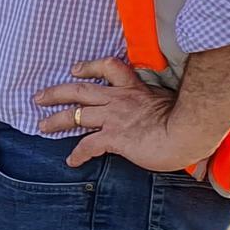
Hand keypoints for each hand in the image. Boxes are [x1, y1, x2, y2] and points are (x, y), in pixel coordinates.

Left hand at [34, 58, 202, 171]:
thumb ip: (161, 104)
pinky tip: (71, 162)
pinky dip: (78, 154)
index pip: (108, 67)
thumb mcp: (172, 102)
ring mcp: (114, 117)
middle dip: (56, 93)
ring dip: (56, 121)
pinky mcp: (114, 137)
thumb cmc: (190, 120)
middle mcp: (119, 99)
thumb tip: (166, 113)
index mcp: (134, 88)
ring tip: (42, 126)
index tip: (75, 69)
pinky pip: (88, 145)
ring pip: (76, 115)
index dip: (89, 67)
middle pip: (79, 90)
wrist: (190, 131)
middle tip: (39, 97)